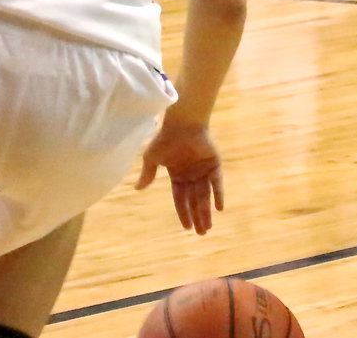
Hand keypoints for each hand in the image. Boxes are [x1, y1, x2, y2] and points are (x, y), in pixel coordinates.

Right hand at [135, 120, 222, 234]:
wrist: (182, 123)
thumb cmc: (165, 138)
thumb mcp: (152, 157)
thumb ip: (147, 173)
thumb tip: (137, 188)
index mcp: (177, 175)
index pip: (180, 199)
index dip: (183, 213)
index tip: (186, 228)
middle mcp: (191, 174)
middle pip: (195, 200)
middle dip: (197, 216)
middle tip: (201, 233)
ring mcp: (203, 169)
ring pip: (206, 195)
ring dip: (207, 210)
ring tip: (208, 227)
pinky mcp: (214, 164)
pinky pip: (217, 182)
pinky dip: (219, 194)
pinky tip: (219, 208)